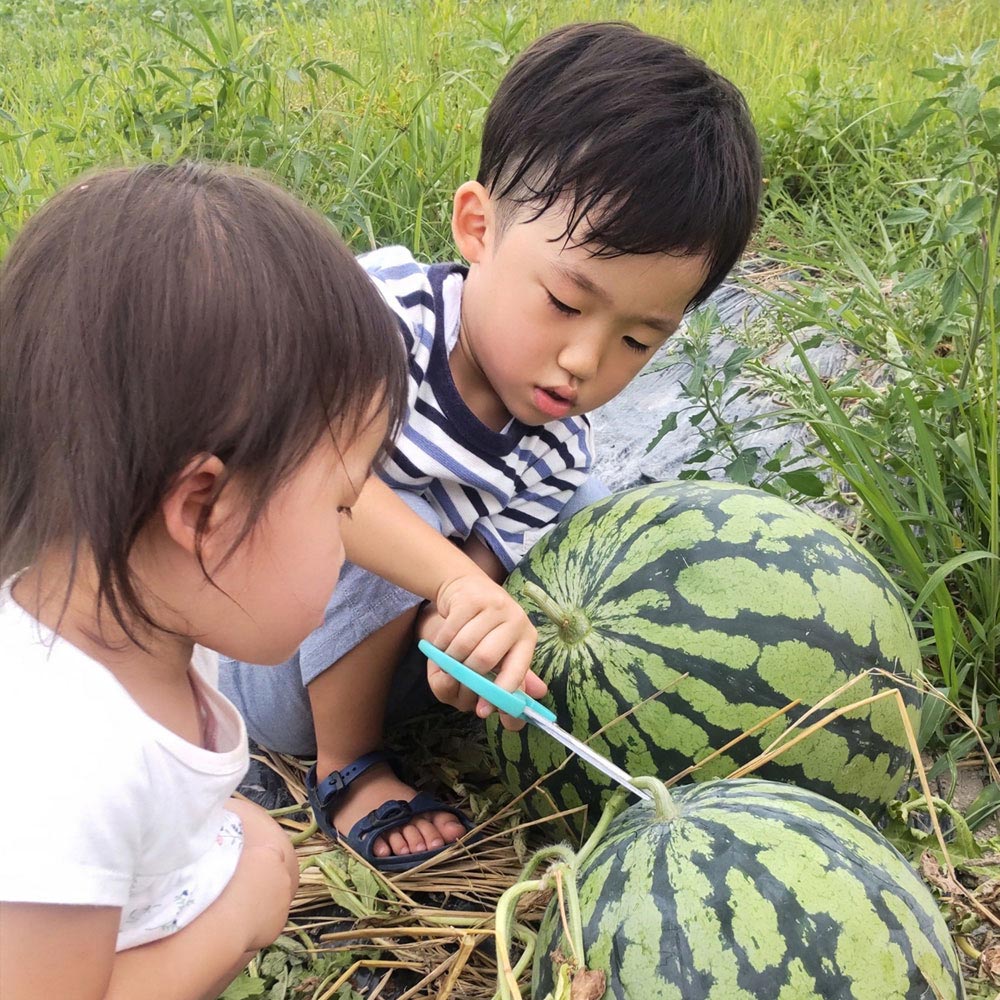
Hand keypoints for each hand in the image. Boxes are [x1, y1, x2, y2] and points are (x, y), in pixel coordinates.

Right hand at [419, 576, 545, 730]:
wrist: (468, 589)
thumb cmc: (488, 630)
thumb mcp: (504, 653)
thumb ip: (510, 686)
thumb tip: (514, 722)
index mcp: (527, 638)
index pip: (517, 672)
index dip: (500, 695)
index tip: (482, 710)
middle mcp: (515, 620)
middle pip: (484, 660)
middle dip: (466, 677)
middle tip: (457, 683)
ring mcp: (493, 606)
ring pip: (462, 648)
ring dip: (449, 662)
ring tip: (448, 662)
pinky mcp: (469, 598)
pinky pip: (447, 633)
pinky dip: (439, 646)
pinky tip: (442, 645)